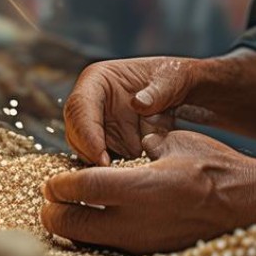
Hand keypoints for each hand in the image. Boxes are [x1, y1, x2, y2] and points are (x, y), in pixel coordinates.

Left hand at [40, 131, 255, 253]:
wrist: (252, 204)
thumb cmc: (219, 167)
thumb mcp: (179, 142)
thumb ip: (148, 144)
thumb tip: (135, 143)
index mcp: (140, 187)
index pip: (81, 188)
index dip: (60, 184)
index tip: (52, 180)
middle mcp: (137, 220)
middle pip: (73, 225)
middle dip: (53, 214)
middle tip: (48, 202)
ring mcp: (144, 241)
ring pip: (89, 242)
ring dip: (72, 230)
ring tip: (67, 215)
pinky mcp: (153, 251)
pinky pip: (112, 247)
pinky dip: (97, 237)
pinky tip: (98, 224)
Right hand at [63, 57, 211, 166]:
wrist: (180, 91)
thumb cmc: (171, 77)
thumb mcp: (169, 79)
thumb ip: (155, 92)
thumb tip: (138, 104)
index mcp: (97, 80)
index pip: (80, 106)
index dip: (86, 132)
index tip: (100, 156)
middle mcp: (91, 103)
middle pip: (75, 132)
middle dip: (89, 155)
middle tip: (110, 173)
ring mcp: (98, 125)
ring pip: (85, 151)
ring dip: (101, 166)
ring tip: (123, 176)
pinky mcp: (109, 143)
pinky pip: (102, 161)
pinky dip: (113, 171)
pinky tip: (128, 177)